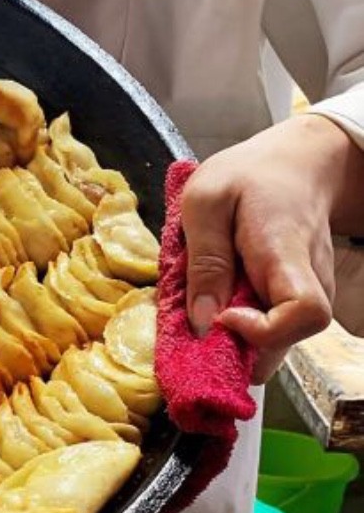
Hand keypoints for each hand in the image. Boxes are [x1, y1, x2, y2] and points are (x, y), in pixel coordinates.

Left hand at [181, 114, 363, 380]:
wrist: (296, 165)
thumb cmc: (249, 177)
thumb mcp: (206, 201)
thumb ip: (204, 260)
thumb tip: (201, 321)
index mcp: (286, 252)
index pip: (305, 312)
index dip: (263, 332)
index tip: (223, 316)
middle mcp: (311, 279)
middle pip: (287, 340)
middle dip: (238, 347)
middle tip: (201, 324)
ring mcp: (311, 290)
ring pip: (278, 341)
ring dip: (237, 340)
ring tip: (209, 307)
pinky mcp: (299, 298)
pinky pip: (273, 329)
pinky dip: (244, 329)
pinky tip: (223, 304)